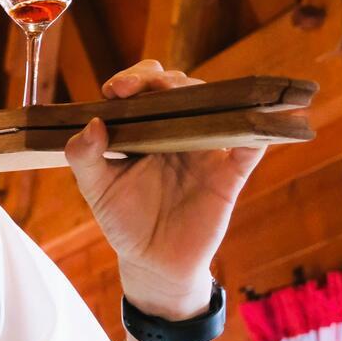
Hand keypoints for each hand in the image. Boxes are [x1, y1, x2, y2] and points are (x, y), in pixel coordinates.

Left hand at [65, 59, 265, 318]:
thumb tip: (93, 123)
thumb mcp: (96, 189)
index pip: (142, 89)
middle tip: (149, 88)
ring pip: (217, 108)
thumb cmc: (124, 219)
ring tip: (188, 94)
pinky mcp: (229, 174)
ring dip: (208, 95)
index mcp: (143, 128)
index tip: (117, 90)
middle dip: (165, 81)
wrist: (153, 261)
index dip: (132, 79)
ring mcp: (205, 150)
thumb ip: (85, 158)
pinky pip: (250, 149)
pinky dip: (256, 135)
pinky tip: (254, 126)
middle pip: (181, 89)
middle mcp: (177, 131)